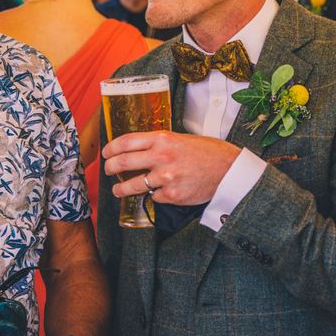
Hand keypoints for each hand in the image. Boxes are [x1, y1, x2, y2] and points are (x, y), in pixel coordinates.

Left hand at [102, 130, 240, 205]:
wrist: (229, 170)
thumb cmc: (208, 152)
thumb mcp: (181, 139)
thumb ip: (159, 143)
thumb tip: (139, 150)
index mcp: (162, 139)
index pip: (126, 141)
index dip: (111, 148)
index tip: (106, 153)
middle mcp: (161, 157)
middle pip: (123, 163)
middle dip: (110, 168)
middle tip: (108, 170)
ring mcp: (166, 177)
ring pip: (133, 185)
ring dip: (121, 189)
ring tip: (118, 190)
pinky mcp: (172, 195)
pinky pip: (155, 197)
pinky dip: (155, 196)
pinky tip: (158, 193)